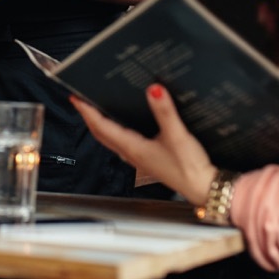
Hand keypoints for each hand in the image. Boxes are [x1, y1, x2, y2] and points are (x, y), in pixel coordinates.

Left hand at [71, 84, 214, 205]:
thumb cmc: (189, 168)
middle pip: (101, 134)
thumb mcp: (178, 135)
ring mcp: (138, 157)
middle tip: (80, 100)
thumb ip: (165, 112)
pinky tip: (123, 124)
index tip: (76, 98)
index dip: (87, 112)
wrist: (202, 188)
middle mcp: (131, 154)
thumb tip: (154, 89)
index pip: (102, 127)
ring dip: (100, 124)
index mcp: (133, 148)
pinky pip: (123, 142)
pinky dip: (115, 130)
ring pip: (110, 139)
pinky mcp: (147, 158)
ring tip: (96, 109)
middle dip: (88, 117)